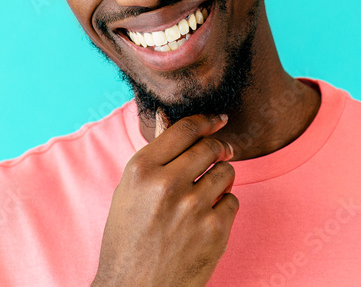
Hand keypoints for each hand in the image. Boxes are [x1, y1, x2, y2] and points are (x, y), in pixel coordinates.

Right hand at [91, 111, 237, 286]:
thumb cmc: (127, 240)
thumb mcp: (128, 192)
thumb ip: (154, 159)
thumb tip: (171, 121)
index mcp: (141, 170)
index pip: (184, 129)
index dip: (206, 120)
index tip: (218, 120)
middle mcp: (167, 185)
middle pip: (210, 147)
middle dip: (218, 148)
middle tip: (221, 152)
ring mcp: (193, 208)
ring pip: (226, 172)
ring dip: (222, 177)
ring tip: (208, 192)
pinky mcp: (214, 231)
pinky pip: (232, 201)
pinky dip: (224, 207)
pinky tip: (207, 218)